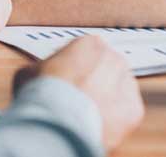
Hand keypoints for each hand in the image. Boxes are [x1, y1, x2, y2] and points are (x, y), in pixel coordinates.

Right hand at [13, 36, 142, 150]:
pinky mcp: (134, 109)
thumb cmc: (43, 93)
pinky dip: (115, 118)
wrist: (58, 121)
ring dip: (107, 98)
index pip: (86, 52)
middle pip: (106, 68)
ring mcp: (126, 82)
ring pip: (118, 89)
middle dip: (95, 81)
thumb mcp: (31, 71)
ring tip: (88, 112)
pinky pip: (126, 111)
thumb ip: (43, 68)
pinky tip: (98, 122)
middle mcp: (112, 58)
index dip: (76, 67)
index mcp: (89, 43)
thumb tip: (39, 76)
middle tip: (79, 97)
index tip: (69, 79)